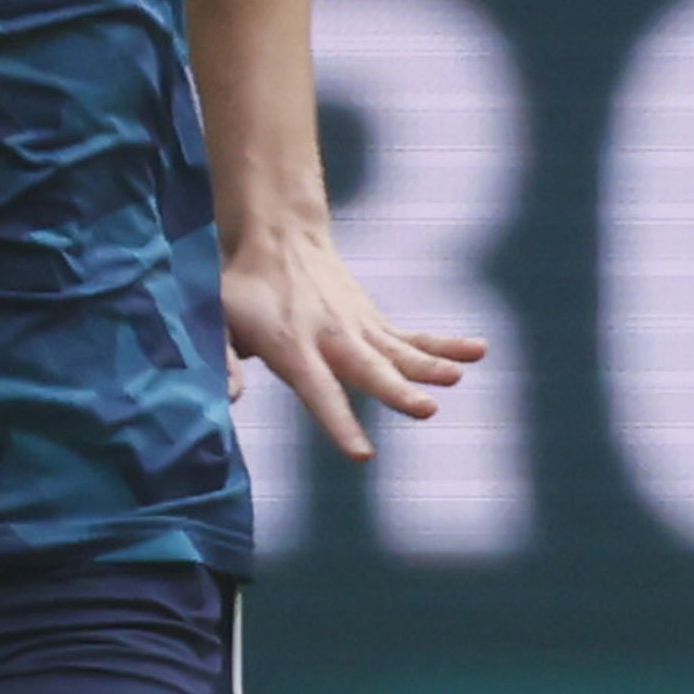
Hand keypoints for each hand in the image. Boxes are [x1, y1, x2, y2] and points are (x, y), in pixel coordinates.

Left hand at [222, 227, 484, 462]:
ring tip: (459, 378)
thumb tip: (228, 399)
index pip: (319, 392)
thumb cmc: (242, 291)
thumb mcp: (216, 320)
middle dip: (397, 392)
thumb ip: (220, 360)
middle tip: (426, 409)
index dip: (340, 424)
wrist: (279, 238)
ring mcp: (359, 328)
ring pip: (398, 352)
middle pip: (369, 370)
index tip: (363, 455)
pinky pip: (413, 339)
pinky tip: (478, 352)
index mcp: (291, 345)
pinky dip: (444, 345)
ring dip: (430, 366)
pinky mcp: (375, 323)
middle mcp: (332, 337)